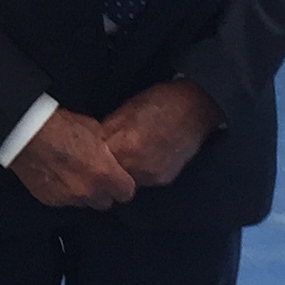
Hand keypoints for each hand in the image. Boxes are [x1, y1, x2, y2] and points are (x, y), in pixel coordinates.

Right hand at [10, 106, 137, 209]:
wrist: (26, 133)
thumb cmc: (60, 127)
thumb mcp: (94, 129)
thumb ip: (106, 149)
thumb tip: (109, 153)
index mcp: (104, 173)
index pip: (126, 192)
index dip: (122, 184)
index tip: (118, 178)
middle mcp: (88, 190)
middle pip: (105, 202)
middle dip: (103, 191)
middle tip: (95, 176)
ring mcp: (68, 198)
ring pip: (83, 203)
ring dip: (83, 192)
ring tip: (73, 173)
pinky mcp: (49, 200)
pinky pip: (63, 201)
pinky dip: (63, 191)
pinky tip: (57, 175)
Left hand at [97, 78, 223, 189]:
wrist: (195, 107)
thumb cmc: (158, 103)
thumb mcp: (124, 111)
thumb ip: (106, 133)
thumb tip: (91, 146)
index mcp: (124, 146)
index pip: (95, 163)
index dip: (91, 158)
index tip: (89, 153)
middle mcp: (138, 165)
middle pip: (109, 177)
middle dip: (106, 168)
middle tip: (108, 154)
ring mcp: (152, 175)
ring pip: (125, 181)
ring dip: (123, 171)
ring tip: (128, 154)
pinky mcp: (164, 180)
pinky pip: (142, 181)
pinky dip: (139, 172)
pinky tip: (143, 157)